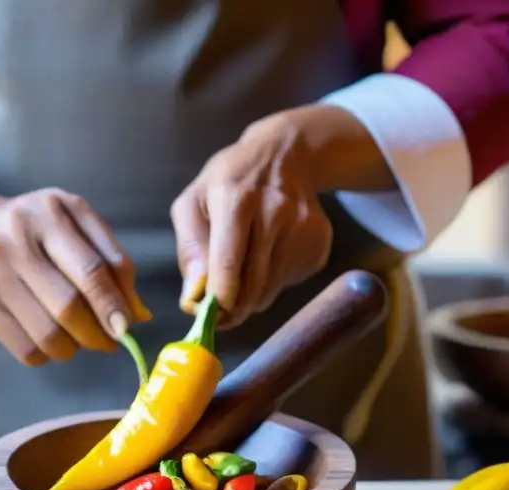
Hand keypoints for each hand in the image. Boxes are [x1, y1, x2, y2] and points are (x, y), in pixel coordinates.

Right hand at [0, 187, 150, 365]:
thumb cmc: (26, 226)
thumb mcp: (70, 222)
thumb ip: (110, 259)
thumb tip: (139, 313)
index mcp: (51, 213)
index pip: (94, 269)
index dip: (116, 305)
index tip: (128, 326)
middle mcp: (18, 239)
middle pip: (71, 305)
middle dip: (99, 333)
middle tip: (109, 341)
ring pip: (48, 332)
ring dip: (73, 348)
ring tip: (78, 341)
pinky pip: (23, 346)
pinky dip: (46, 354)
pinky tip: (49, 343)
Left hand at [171, 113, 332, 327]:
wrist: (286, 153)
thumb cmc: (230, 180)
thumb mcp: (194, 201)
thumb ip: (189, 249)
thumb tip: (193, 296)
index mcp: (235, 201)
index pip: (229, 267)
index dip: (218, 302)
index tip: (208, 317)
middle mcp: (274, 213)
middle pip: (252, 288)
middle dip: (231, 307)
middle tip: (219, 309)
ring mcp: (303, 228)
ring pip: (270, 292)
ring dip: (251, 294)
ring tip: (244, 266)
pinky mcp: (319, 242)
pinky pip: (289, 283)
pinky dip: (274, 281)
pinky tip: (270, 252)